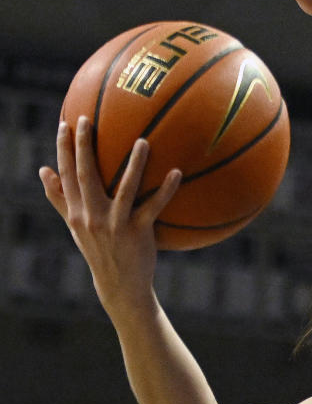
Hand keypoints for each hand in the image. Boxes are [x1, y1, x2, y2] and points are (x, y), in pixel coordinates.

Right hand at [39, 117, 179, 312]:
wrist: (120, 285)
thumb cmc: (98, 250)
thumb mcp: (75, 226)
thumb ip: (60, 198)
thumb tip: (43, 170)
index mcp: (76, 213)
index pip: (66, 175)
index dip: (63, 149)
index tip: (64, 123)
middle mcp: (92, 217)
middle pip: (86, 176)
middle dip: (84, 146)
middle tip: (87, 119)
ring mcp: (116, 225)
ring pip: (125, 188)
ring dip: (135, 164)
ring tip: (143, 140)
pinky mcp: (138, 233)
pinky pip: (153, 207)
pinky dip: (166, 190)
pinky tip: (176, 172)